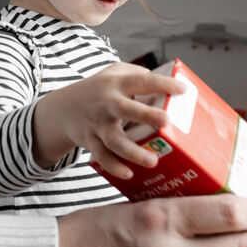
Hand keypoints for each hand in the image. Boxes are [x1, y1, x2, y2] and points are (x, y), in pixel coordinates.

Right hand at [32, 62, 185, 178]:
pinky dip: (114, 166)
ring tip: (152, 161)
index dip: (162, 84)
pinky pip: (102, 156)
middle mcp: (107, 103)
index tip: (183, 90)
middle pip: (125, 109)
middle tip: (166, 121)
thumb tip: (171, 83)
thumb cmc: (98, 89)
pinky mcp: (91, 141)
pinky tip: (129, 173)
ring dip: (132, 152)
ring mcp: (98, 124)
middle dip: (146, 115)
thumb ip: (138, 74)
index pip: (142, 81)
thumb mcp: (114, 72)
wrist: (63, 108)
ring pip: (114, 140)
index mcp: (117, 84)